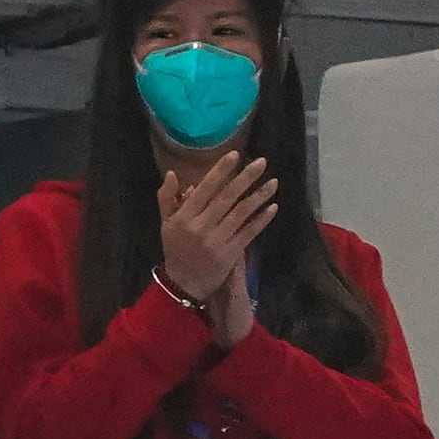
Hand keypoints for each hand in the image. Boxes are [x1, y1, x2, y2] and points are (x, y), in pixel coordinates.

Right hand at [156, 152, 281, 325]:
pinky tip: (273, 207)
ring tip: (273, 182)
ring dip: (259, 196)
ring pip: (241, 213)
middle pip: (227, 197)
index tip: (235, 155)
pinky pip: (249, 232)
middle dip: (246, 178)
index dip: (221, 171)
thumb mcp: (165, 223)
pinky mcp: (232, 252)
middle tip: (262, 163)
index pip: (205, 188)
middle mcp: (201, 226)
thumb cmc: (175, 249)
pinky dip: (262, 219)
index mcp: (184, 216)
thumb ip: (167, 198)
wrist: (184, 283)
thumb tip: (174, 173)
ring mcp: (218, 239)